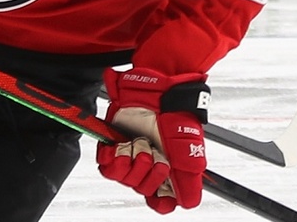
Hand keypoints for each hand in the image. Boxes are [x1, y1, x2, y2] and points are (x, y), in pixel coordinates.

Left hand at [97, 67, 210, 213]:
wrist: (158, 93)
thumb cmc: (176, 118)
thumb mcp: (191, 154)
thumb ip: (190, 184)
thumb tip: (187, 204)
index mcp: (167, 171)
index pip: (160, 201)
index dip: (159, 201)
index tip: (161, 194)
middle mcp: (147, 165)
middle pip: (141, 190)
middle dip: (148, 172)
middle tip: (155, 154)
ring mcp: (130, 154)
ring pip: (123, 179)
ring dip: (132, 161)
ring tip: (141, 144)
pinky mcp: (113, 143)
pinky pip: (105, 164)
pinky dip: (112, 156)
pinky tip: (122, 146)